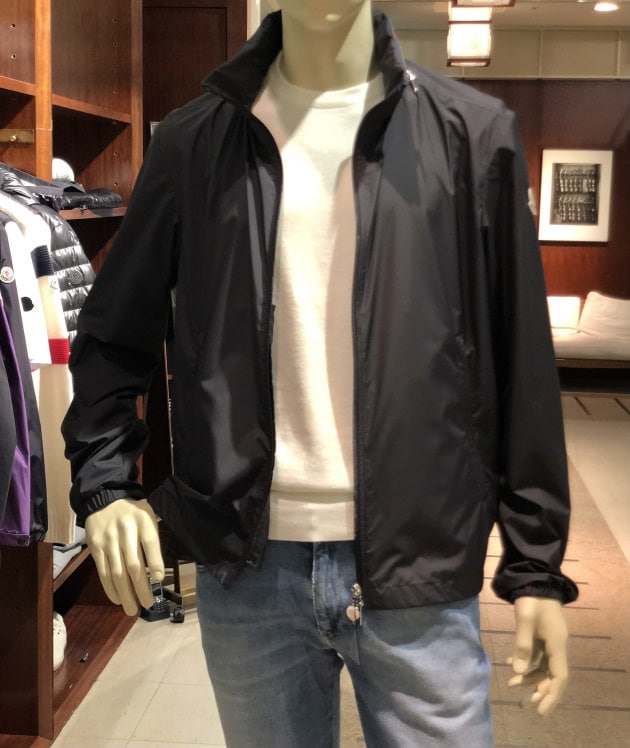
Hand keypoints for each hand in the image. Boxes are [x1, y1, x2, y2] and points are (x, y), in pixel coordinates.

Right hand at [85, 498, 164, 615]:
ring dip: (125, 593)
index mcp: (143, 520)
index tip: (159, 579)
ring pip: (117, 572)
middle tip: (147, 604)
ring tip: (133, 609)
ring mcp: (108, 540)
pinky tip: (117, 599)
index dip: (156, 562)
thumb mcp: (148, 517)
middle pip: (133, 564)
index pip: (150, 542)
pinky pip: (103, 571)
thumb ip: (152, 541)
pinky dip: (110, 588)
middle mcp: (125, 531)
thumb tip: (157, 574)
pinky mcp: (95, 547)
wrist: (104, 499)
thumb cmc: (133, 513)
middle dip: (141, 588)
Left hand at [508, 596, 568, 716]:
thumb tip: (517, 672)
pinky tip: (509, 664)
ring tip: (511, 685)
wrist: (534, 579)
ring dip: (529, 677)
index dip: (551, 696)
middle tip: (524, 704)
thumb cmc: (532, 599)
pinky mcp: (541, 634)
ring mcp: (549, 639)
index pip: (559, 677)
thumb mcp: (525, 620)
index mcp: (557, 644)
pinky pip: (536, 655)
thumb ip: (522, 645)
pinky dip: (525, 662)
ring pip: (543, 666)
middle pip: (552, 675)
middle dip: (539, 691)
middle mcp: (556, 645)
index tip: (540, 710)